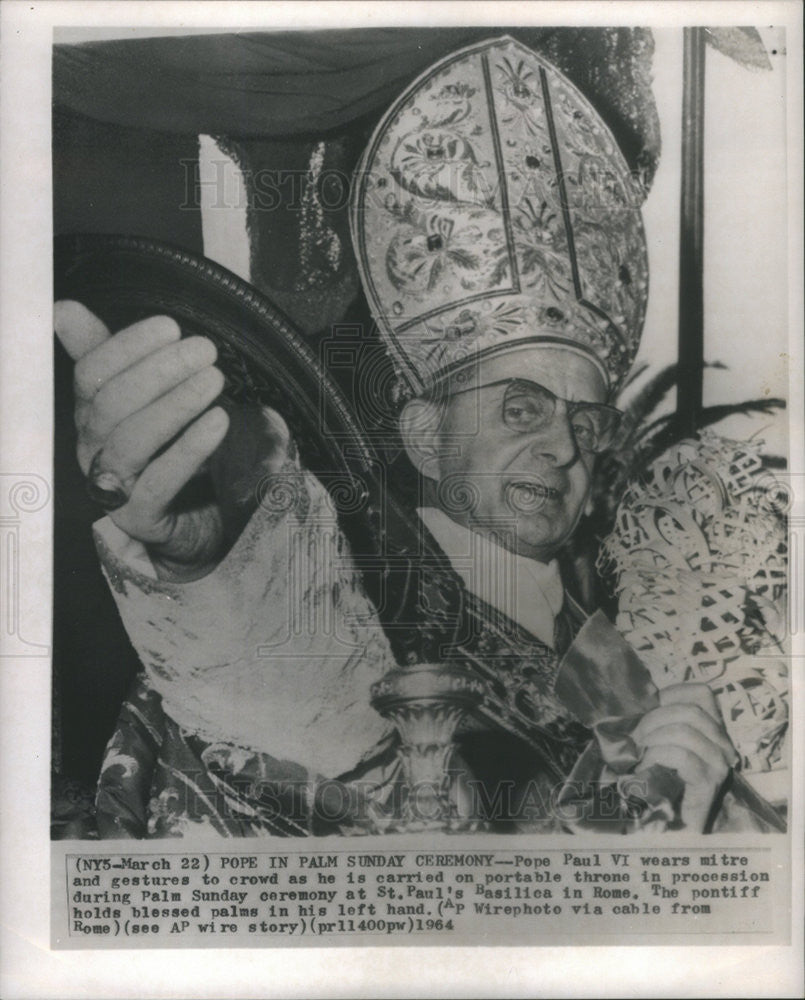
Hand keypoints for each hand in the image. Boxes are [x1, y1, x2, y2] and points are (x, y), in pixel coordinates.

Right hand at [54, 301, 289, 580]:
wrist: (194, 521)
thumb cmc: (168, 450)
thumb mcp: (142, 398)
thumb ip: (109, 355)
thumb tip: (62, 309)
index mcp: (89, 415)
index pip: (92, 374)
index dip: (128, 346)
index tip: (170, 327)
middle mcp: (93, 450)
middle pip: (112, 405)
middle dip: (160, 371)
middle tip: (206, 351)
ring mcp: (113, 487)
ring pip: (133, 441)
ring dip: (176, 405)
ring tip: (215, 380)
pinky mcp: (141, 518)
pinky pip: (160, 482)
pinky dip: (190, 449)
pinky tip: (218, 422)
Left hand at [632, 683, 737, 831]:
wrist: (663, 827)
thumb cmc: (655, 780)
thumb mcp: (656, 741)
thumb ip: (656, 720)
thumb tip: (635, 699)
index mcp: (711, 729)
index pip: (701, 693)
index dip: (670, 696)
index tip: (645, 712)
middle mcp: (722, 744)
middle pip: (690, 710)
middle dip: (653, 720)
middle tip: (635, 740)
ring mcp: (719, 764)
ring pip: (685, 731)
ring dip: (653, 740)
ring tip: (640, 755)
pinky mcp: (710, 783)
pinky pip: (683, 756)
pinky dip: (658, 757)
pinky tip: (645, 768)